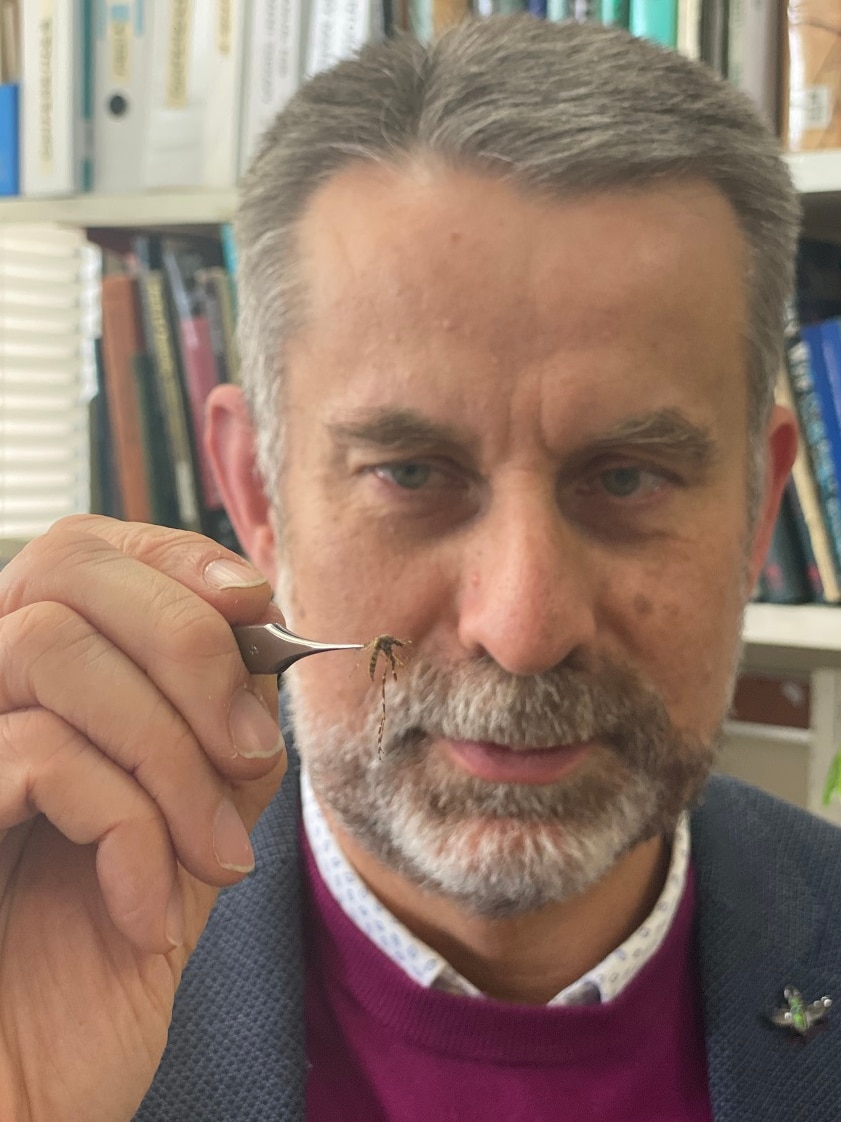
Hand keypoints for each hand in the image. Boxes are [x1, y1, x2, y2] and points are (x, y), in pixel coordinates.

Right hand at [0, 516, 287, 1121]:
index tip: (254, 603)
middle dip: (188, 646)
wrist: (24, 1103)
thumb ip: (214, 744)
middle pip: (62, 569)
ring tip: (215, 853)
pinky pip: (42, 756)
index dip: (169, 555)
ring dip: (169, 750)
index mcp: (27, 698)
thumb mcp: (179, 841)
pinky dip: (129, 828)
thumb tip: (266, 658)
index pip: (78, 549)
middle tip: (249, 750)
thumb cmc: (90, 978)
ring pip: (51, 649)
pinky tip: (148, 911)